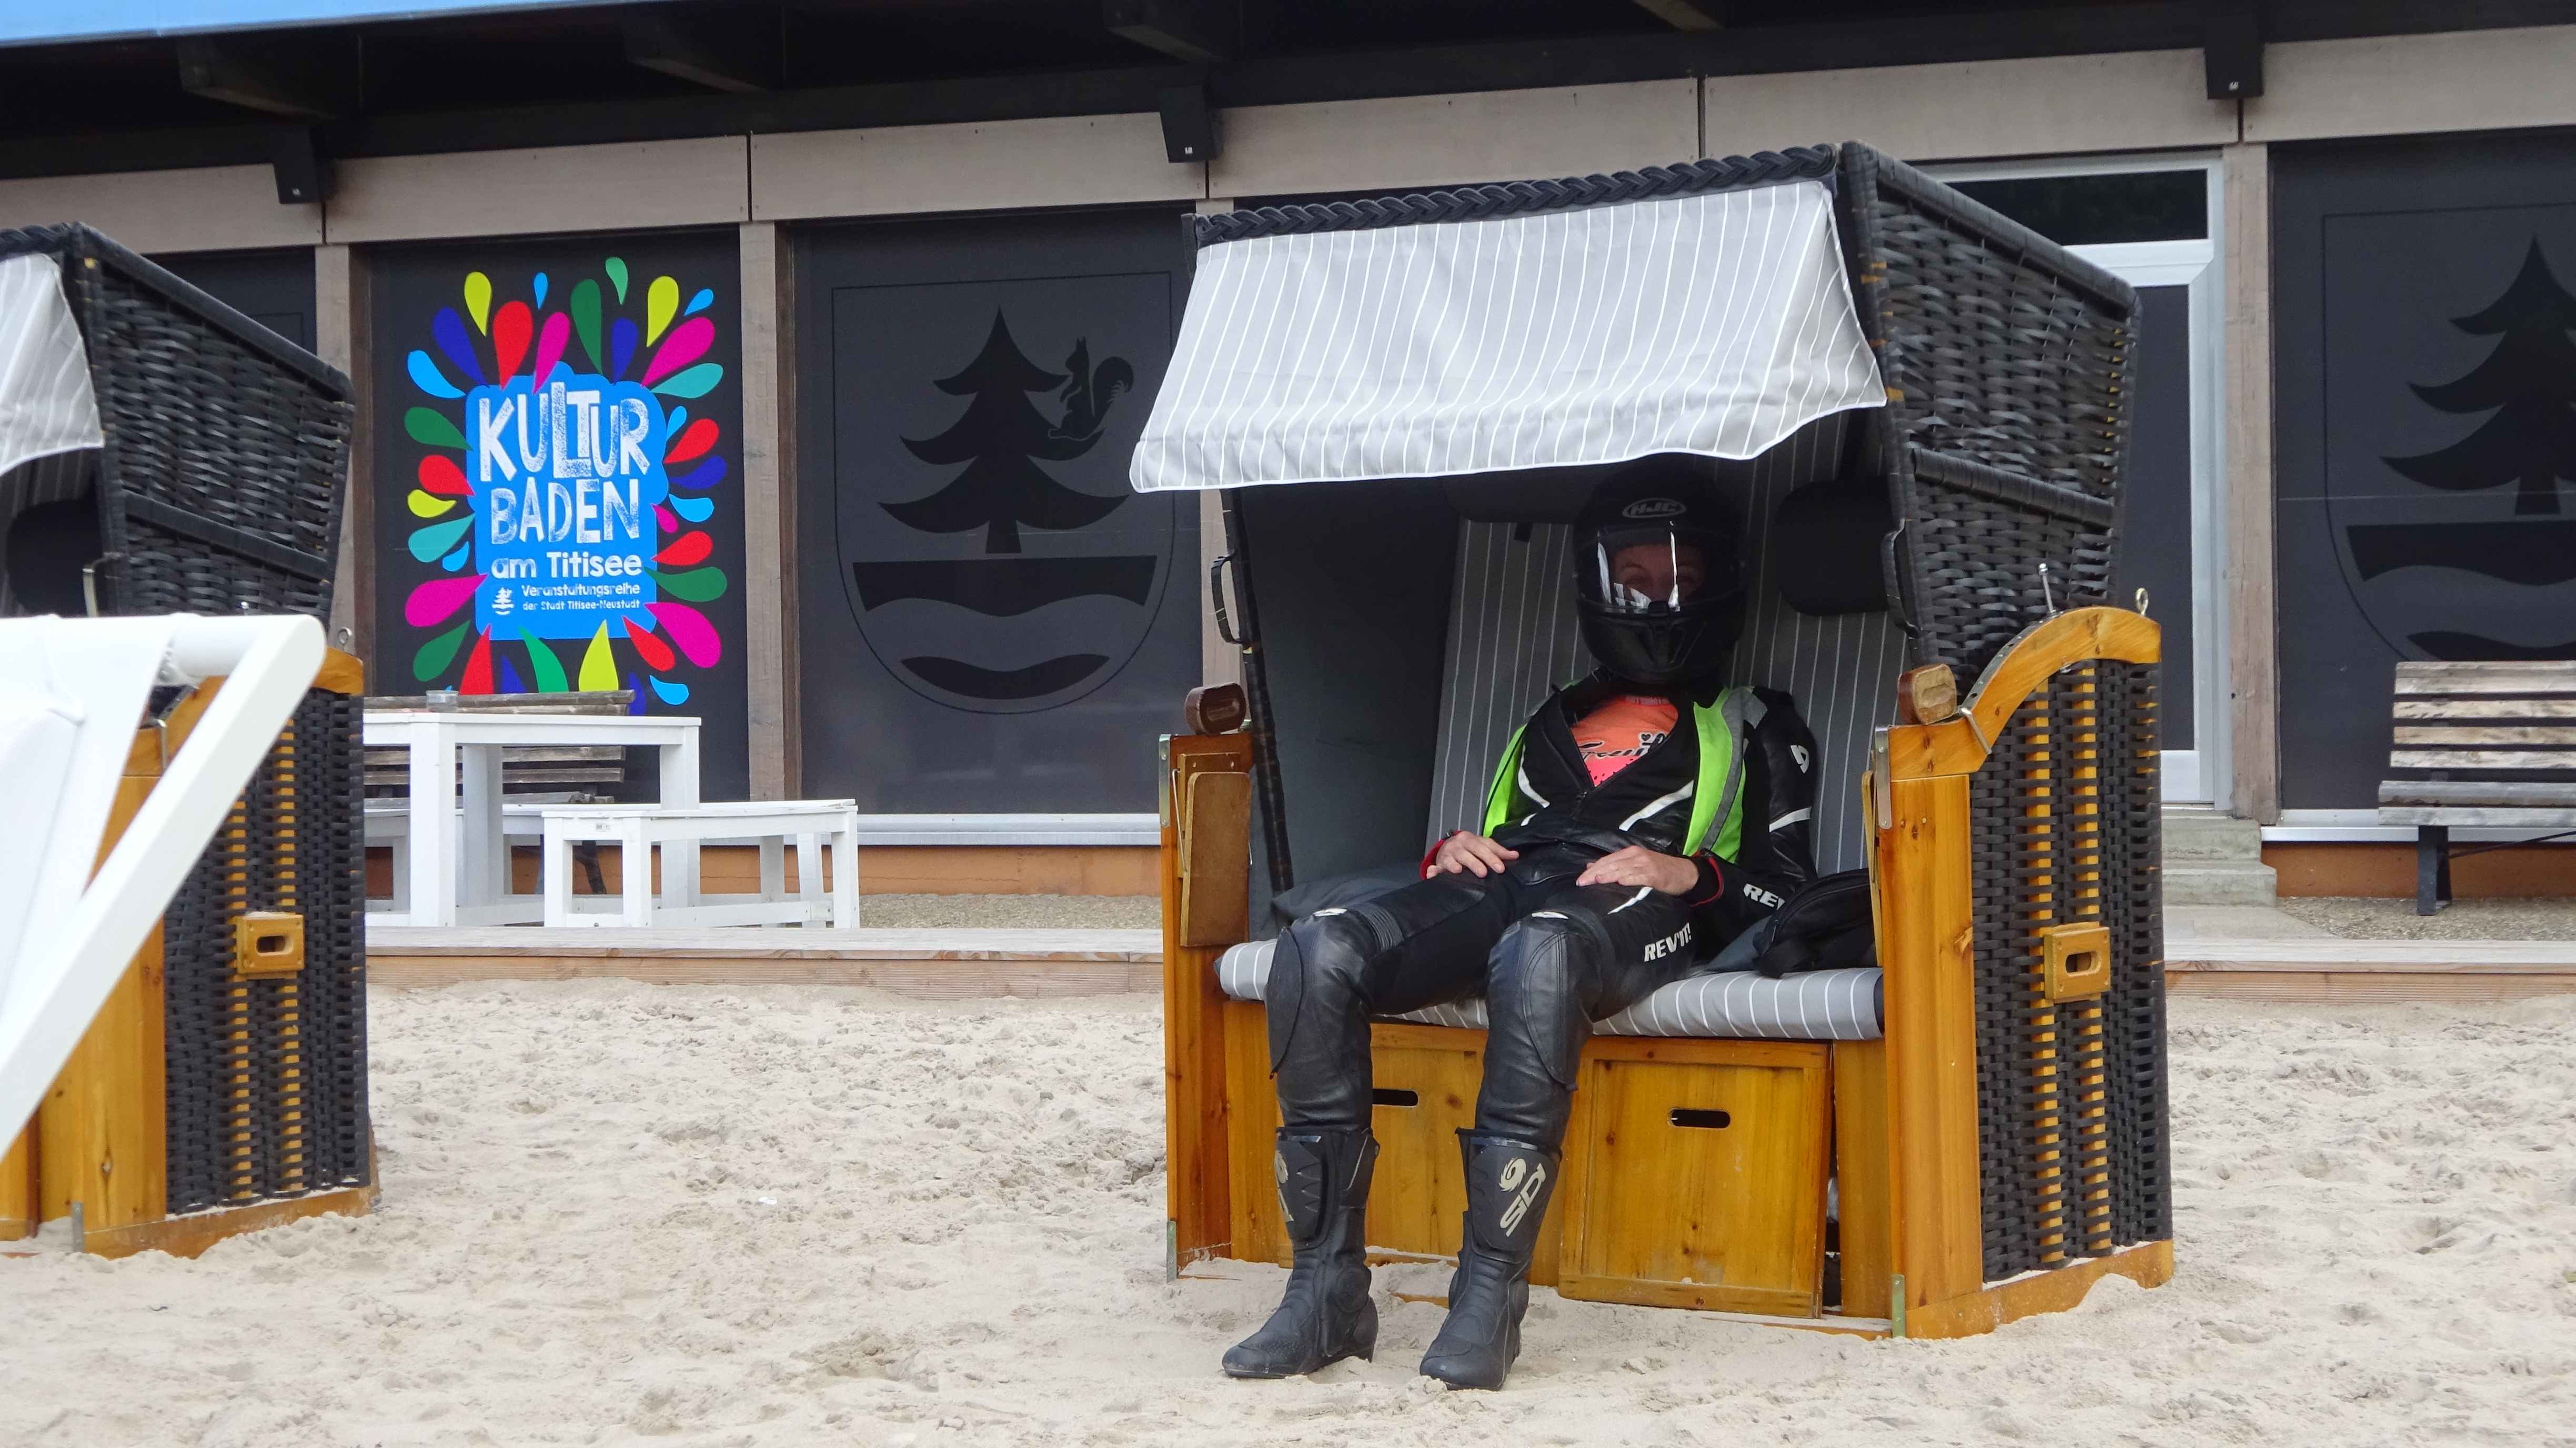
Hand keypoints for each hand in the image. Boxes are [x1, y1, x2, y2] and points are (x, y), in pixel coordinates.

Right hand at [1431, 832, 1518, 878]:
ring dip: (1454, 865)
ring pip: (1451, 859)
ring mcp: (1448, 854)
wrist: (1449, 846)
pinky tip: (1433, 873)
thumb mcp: (1483, 846)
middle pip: (1468, 853)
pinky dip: (1434, 871)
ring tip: (1459, 871)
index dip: (1492, 857)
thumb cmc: (1469, 848)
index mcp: (1471, 839)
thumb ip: (1498, 851)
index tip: (1501, 868)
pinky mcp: (1439, 864)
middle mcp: (1459, 845)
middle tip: (1484, 873)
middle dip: (1476, 862)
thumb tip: (1515, 856)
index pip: (1484, 847)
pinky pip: (1435, 867)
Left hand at [1577, 845, 1698, 895]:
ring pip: (1623, 869)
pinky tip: (1620, 882)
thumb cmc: (1659, 870)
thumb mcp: (1635, 864)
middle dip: (1594, 873)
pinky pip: (1640, 876)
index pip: (1607, 860)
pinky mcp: (1655, 874)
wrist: (1685, 873)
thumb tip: (1591, 866)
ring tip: (1595, 880)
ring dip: (1608, 875)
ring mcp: (1646, 864)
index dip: (1592, 869)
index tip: (1580, 879)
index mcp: (1630, 853)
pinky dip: (1629, 879)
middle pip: (1611, 864)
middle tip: (1581, 882)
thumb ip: (1615, 865)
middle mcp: (1636, 856)